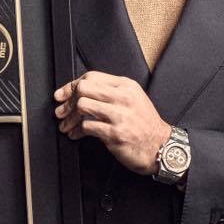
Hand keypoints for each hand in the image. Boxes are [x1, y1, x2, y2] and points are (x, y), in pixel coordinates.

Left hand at [54, 72, 169, 174]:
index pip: (91, 77)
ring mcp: (120, 116)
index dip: (71, 86)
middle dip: (68, 101)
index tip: (61, 95)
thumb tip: (80, 91)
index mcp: (126, 86)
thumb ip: (110, 92)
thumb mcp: (133, 99)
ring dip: (70, 117)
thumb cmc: (145, 124)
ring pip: (83, 105)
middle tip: (62, 111)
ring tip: (66, 125)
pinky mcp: (115, 134)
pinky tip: (75, 135)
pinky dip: (77, 131)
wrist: (161, 147)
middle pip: (84, 88)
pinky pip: (87, 127)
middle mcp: (123, 98)